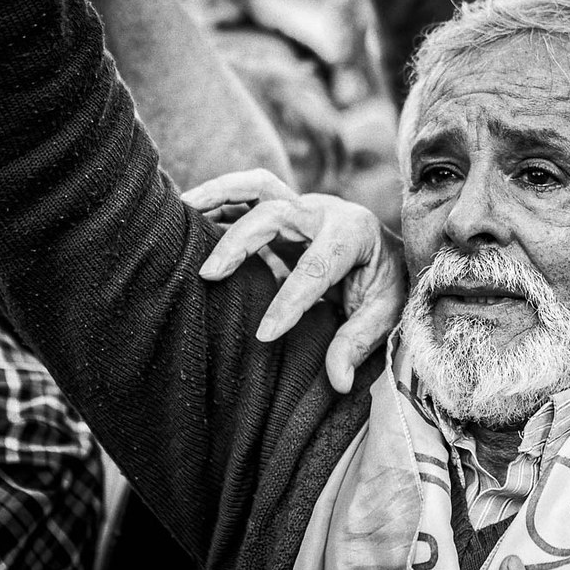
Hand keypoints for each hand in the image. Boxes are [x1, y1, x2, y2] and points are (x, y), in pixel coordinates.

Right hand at [181, 168, 406, 392]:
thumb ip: (357, 344)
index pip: (317, 265)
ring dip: (219, 196)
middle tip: (210, 275)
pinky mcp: (282, 211)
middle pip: (277, 213)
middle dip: (242, 242)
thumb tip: (337, 381)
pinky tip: (186, 213)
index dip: (290, 300)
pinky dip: (217, 200)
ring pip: (257, 188)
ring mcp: (301, 206)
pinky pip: (246, 196)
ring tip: (180, 211)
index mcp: (354, 233)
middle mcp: (325, 211)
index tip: (265, 334)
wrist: (389, 258)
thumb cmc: (386, 286)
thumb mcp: (384, 314)